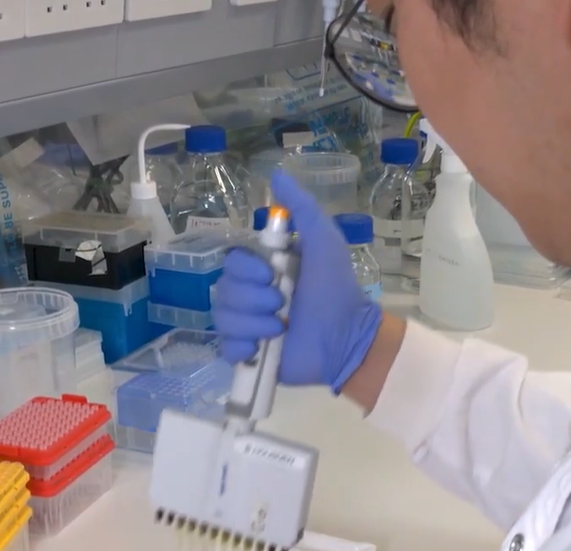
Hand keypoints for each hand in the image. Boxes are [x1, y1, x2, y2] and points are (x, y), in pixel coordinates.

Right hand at [213, 170, 383, 392]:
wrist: (346, 336)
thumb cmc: (336, 287)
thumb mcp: (323, 241)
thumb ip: (302, 208)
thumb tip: (276, 174)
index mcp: (263, 269)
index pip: (233, 262)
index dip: (246, 270)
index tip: (271, 274)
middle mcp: (251, 295)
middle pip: (225, 289)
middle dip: (252, 297)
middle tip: (281, 303)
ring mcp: (248, 325)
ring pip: (223, 318)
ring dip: (252, 322)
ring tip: (279, 328)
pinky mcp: (250, 354)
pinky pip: (225, 348)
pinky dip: (240, 347)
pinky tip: (259, 348)